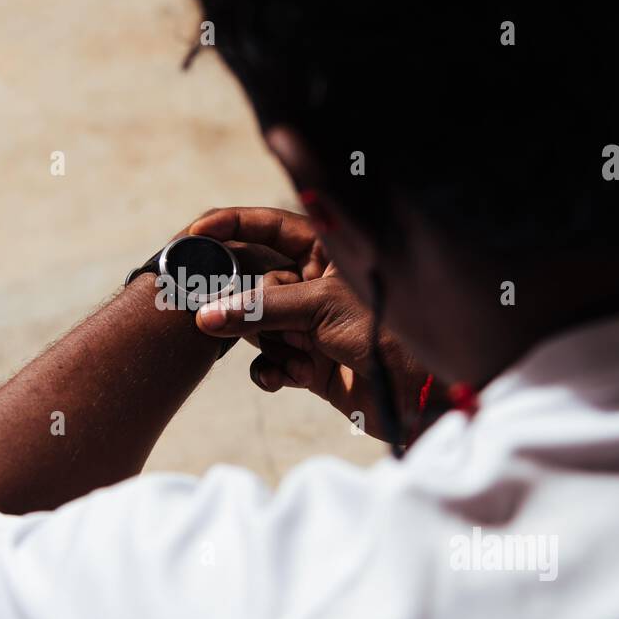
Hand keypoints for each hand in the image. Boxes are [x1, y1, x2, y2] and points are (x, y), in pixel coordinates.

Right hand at [190, 207, 438, 442]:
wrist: (422, 393)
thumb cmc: (388, 332)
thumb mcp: (322, 307)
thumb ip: (261, 308)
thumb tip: (207, 315)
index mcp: (328, 251)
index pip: (270, 225)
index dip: (232, 225)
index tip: (196, 235)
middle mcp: (316, 282)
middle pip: (255, 279)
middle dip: (240, 300)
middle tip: (213, 310)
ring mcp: (312, 323)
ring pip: (259, 323)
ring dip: (266, 342)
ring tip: (290, 358)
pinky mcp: (311, 362)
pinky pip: (272, 360)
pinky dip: (274, 370)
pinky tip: (288, 379)